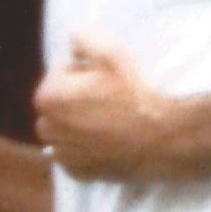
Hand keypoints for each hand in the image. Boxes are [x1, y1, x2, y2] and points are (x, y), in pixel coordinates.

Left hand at [32, 32, 181, 179]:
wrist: (162, 139)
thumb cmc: (136, 95)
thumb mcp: (112, 52)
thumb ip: (83, 37)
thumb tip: (73, 42)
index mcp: (49, 98)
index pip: (58, 74)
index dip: (83, 72)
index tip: (105, 79)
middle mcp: (48, 129)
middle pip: (58, 104)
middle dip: (75, 99)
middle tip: (108, 99)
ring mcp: (63, 155)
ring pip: (65, 131)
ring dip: (79, 124)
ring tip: (109, 121)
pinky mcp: (78, 174)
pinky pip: (75, 154)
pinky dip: (86, 148)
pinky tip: (109, 141)